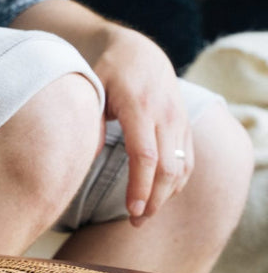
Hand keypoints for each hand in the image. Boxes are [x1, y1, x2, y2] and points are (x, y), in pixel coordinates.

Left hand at [91, 25, 193, 225]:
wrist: (139, 51)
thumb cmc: (107, 70)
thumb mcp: (91, 87)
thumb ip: (90, 119)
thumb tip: (82, 155)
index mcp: (140, 106)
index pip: (145, 155)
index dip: (140, 187)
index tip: (131, 211)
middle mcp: (165, 115)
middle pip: (168, 167)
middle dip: (154, 199)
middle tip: (135, 222)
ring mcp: (179, 120)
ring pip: (182, 166)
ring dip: (167, 194)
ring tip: (145, 215)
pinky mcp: (185, 124)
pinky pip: (189, 159)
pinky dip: (178, 181)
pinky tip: (161, 195)